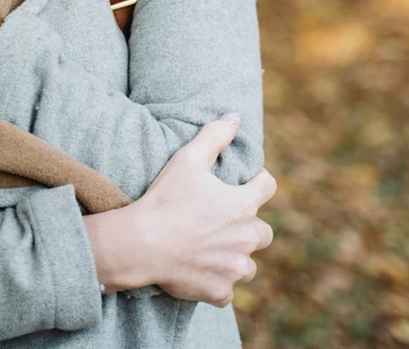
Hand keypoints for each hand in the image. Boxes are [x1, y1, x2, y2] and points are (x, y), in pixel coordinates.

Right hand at [85, 115, 275, 305]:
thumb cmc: (165, 199)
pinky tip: (201, 273)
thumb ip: (215, 136)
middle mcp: (245, 238)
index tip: (243, 184)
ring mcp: (233, 267)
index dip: (257, 182)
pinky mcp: (219, 291)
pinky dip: (218, 284)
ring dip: (236, 258)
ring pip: (248, 265)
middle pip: (264, 233)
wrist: (140, 244)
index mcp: (242, 204)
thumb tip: (235, 117)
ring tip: (214, 252)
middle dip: (249, 227)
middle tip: (224, 224)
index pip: (267, 187)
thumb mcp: (188, 159)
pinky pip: (228, 290)